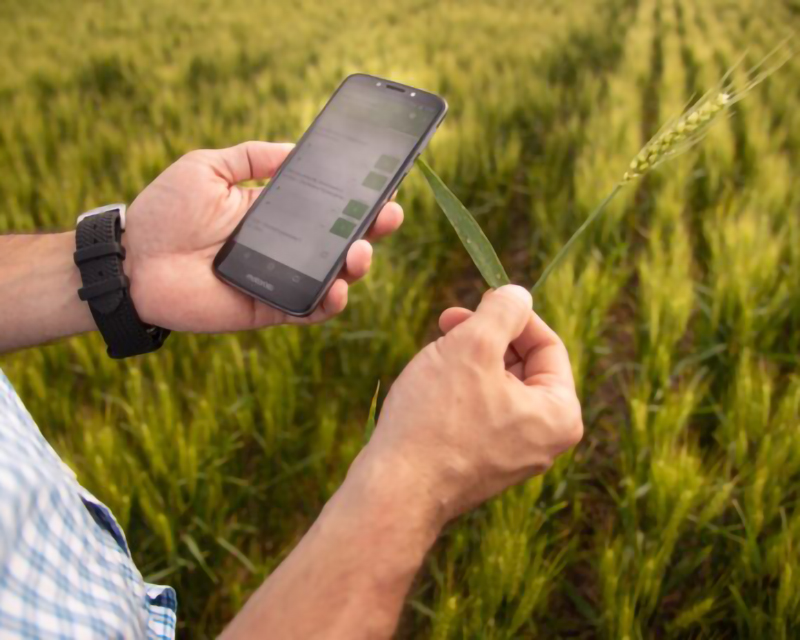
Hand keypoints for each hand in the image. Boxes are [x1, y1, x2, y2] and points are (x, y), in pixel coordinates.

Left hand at [123, 142, 403, 331]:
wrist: (133, 260)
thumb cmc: (165, 210)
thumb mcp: (208, 167)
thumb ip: (253, 157)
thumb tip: (298, 148)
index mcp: (275, 214)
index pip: (328, 207)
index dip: (358, 200)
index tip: (384, 188)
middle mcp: (285, 247)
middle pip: (341, 242)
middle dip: (372, 231)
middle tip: (388, 217)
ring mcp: (281, 279)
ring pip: (334, 277)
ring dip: (356, 267)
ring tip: (359, 253)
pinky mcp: (270, 309)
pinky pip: (309, 310)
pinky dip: (329, 303)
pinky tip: (338, 288)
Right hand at [364, 285, 582, 525]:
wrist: (395, 490)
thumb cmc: (436, 418)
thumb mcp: (473, 346)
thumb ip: (504, 310)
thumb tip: (518, 294)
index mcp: (559, 415)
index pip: (548, 345)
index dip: (513, 315)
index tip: (479, 300)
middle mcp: (544, 440)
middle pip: (522, 365)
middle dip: (485, 338)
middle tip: (448, 323)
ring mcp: (512, 455)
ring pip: (495, 385)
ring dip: (467, 362)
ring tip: (434, 357)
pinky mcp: (481, 463)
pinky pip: (479, 411)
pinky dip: (457, 390)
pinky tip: (428, 388)